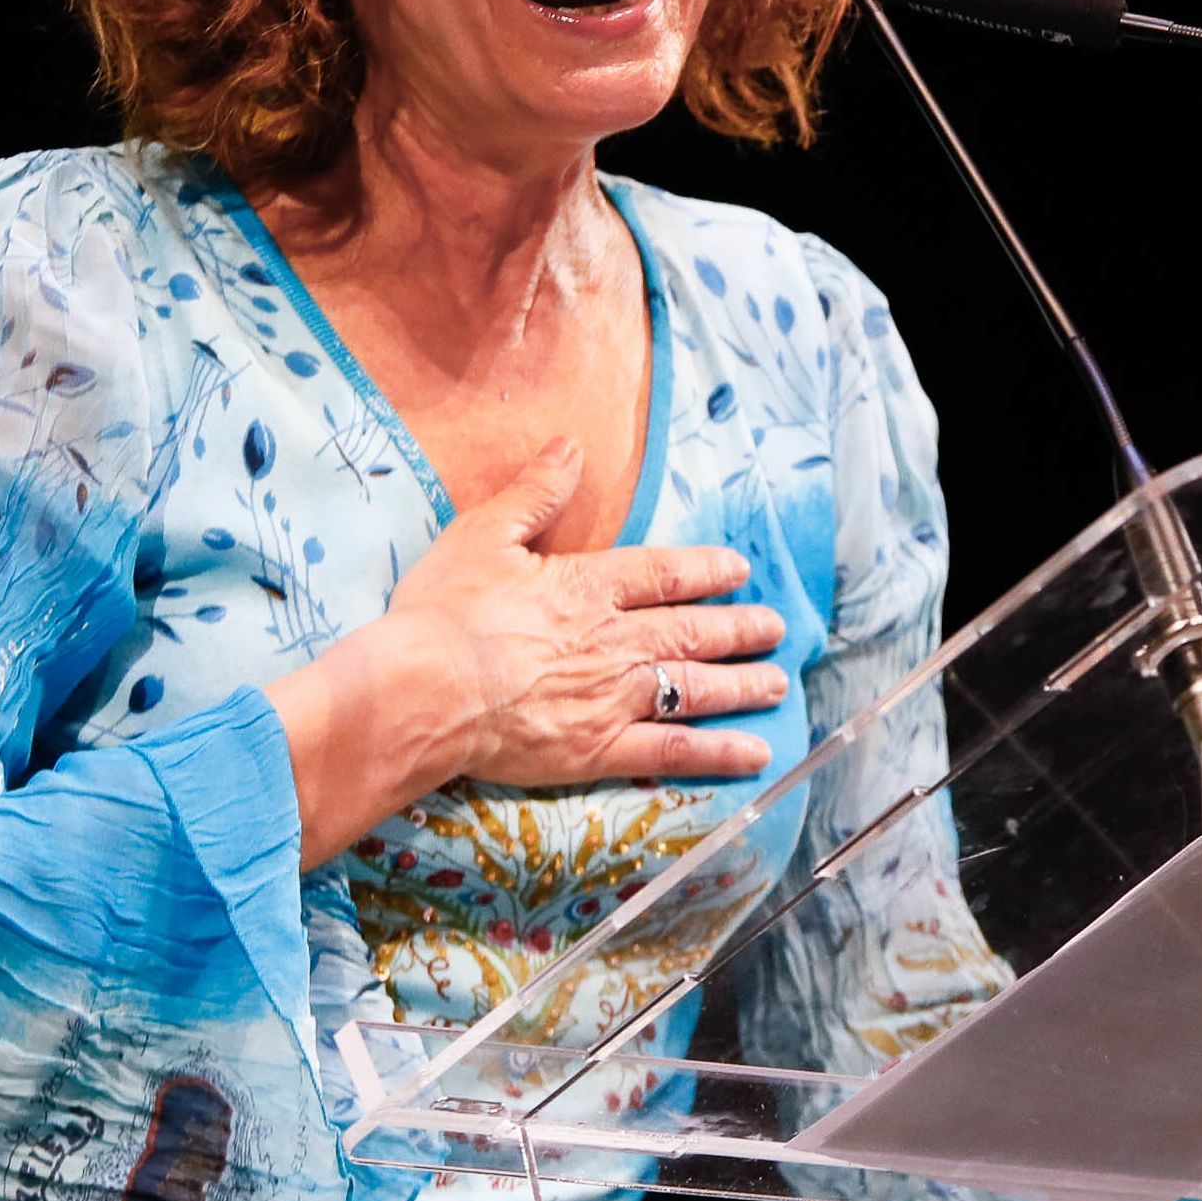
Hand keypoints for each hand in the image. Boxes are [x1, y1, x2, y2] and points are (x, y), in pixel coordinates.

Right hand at [264, 438, 788, 860]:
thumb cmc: (444, 612)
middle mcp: (615, 640)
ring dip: (741, 685)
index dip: (704, 570)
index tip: (738, 570)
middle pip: (690, 631)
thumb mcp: (483, 534)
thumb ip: (534, 492)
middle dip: (738, 629)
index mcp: (587, 586)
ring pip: (695, 687)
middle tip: (775, 629)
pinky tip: (755, 754)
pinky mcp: (601, 749)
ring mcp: (614, 697)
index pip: (660, 572)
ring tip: (776, 683)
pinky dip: (719, 752)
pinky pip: (675, 751)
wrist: (425, 691)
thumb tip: (571, 446)